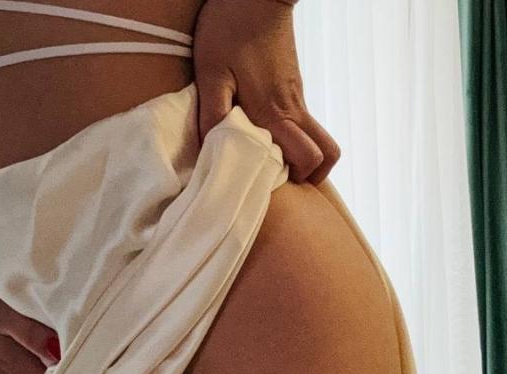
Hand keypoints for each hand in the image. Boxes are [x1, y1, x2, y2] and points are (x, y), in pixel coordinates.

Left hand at [193, 0, 340, 184]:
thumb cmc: (232, 30)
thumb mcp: (211, 73)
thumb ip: (212, 115)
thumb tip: (209, 151)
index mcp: (275, 113)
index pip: (308, 159)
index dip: (294, 179)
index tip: (265, 183)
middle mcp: (293, 109)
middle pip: (325, 155)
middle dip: (308, 174)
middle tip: (275, 179)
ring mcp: (297, 97)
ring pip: (316, 139)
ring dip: (300, 156)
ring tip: (268, 161)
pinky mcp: (293, 87)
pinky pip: (303, 122)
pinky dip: (291, 137)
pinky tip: (261, 134)